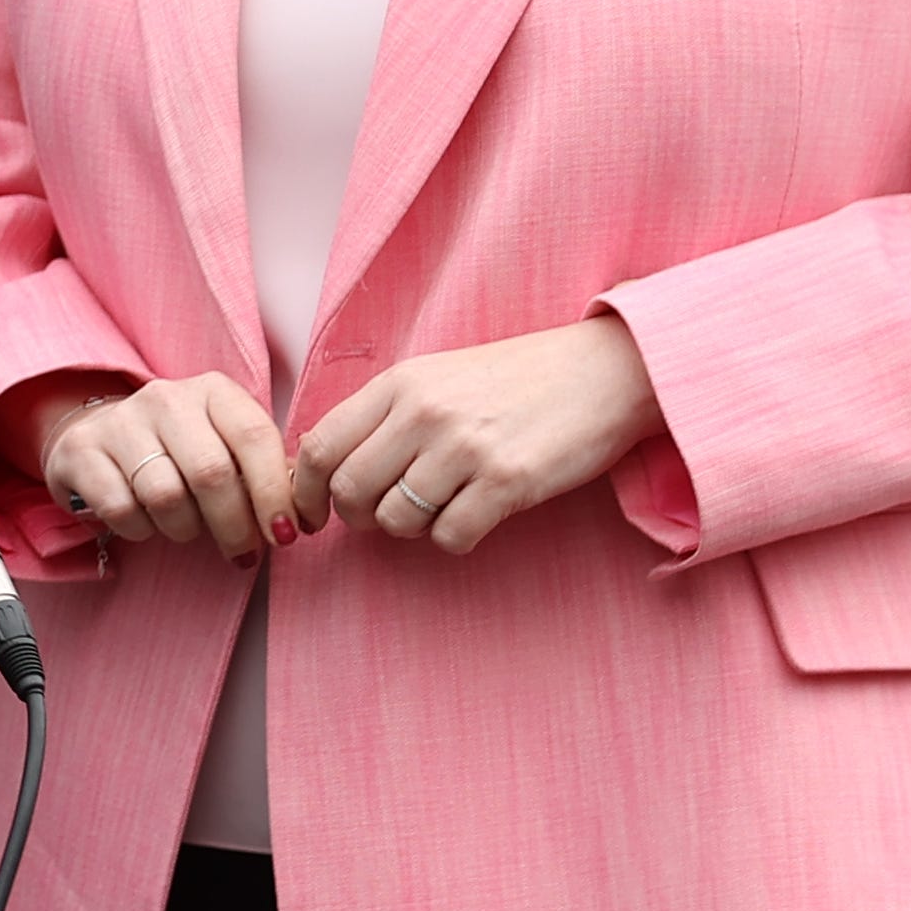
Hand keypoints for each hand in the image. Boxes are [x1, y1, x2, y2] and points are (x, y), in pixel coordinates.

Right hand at [31, 372, 300, 560]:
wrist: (98, 433)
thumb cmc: (181, 449)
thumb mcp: (227, 446)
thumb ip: (267, 471)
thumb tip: (305, 513)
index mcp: (213, 392)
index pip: (255, 437)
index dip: (276, 493)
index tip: (288, 534)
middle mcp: (166, 397)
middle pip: (211, 473)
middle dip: (235, 526)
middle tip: (244, 553)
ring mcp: (120, 421)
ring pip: (166, 495)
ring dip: (186, 530)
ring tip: (189, 531)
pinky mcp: (82, 451)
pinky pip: (122, 508)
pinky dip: (142, 530)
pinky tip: (147, 523)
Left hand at [294, 316, 661, 554]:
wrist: (604, 371)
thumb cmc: (516, 380)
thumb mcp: (438, 379)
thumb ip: (385, 416)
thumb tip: (328, 469)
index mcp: (399, 383)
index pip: (319, 446)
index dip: (305, 491)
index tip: (314, 515)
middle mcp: (423, 412)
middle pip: (349, 490)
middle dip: (358, 518)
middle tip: (384, 518)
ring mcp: (464, 447)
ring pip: (396, 520)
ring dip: (411, 530)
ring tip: (440, 509)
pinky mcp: (506, 481)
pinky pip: (450, 537)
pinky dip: (455, 539)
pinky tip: (476, 517)